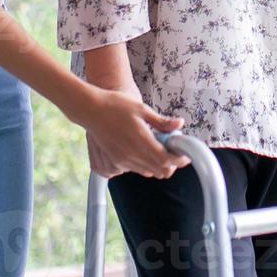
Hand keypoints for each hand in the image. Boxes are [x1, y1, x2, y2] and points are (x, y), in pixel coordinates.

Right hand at [68, 84, 190, 179]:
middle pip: (160, 171)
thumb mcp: (142, 109)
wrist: (90, 109)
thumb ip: (162, 121)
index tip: (185, 155)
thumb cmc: (116, 105)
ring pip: (149, 172)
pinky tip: (145, 150)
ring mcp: (122, 160)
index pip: (166, 160)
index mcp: (141, 140)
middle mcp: (131, 154)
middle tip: (174, 151)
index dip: (179, 160)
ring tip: (159, 148)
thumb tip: (180, 124)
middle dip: (171, 164)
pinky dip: (145, 164)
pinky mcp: (115, 161)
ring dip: (158, 164)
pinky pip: (136, 169)